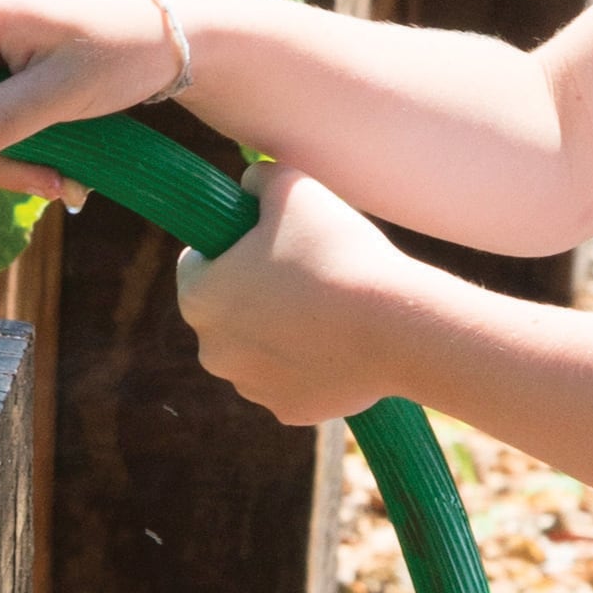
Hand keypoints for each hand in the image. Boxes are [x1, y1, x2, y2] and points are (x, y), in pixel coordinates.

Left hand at [174, 160, 417, 423]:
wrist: (395, 325)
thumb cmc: (336, 251)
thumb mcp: (291, 186)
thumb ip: (258, 180)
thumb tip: (249, 186)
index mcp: (198, 297)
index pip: (197, 262)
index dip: (232, 244)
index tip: (267, 239)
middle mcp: (212, 351)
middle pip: (227, 311)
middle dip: (254, 292)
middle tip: (303, 271)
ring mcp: (251, 387)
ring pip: (259, 349)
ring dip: (281, 330)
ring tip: (328, 307)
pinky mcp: (290, 411)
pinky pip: (294, 379)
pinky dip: (310, 364)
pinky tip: (342, 344)